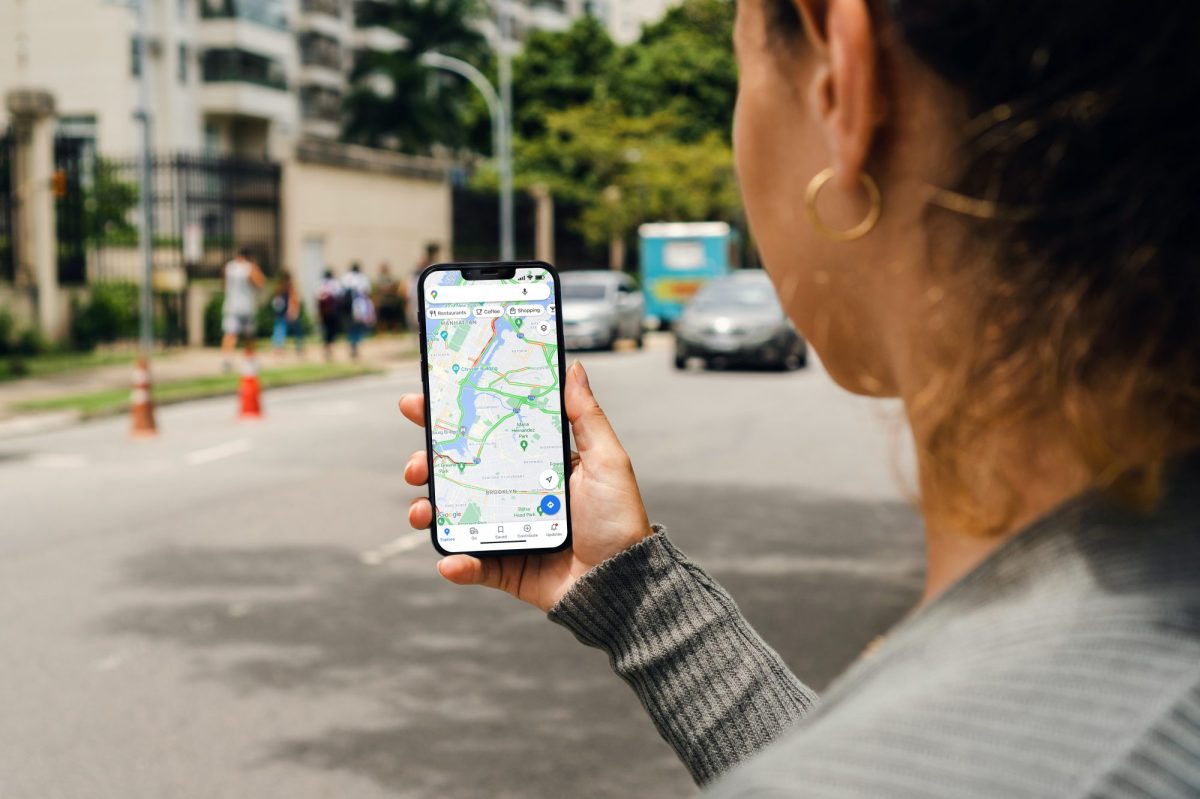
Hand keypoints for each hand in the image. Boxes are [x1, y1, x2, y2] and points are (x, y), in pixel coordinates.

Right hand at [399, 361, 653, 612]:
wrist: (623, 582)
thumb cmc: (619, 519)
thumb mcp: (607, 460)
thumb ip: (586, 416)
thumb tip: (572, 368)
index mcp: (535, 465)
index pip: (485, 434)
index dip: (451, 419)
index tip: (420, 404)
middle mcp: (515, 495)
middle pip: (458, 473)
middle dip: (426, 465)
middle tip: (415, 464)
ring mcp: (505, 531)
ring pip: (453, 516)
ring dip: (428, 510)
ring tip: (422, 510)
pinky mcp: (505, 568)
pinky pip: (471, 564)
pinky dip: (456, 563)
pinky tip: (450, 561)